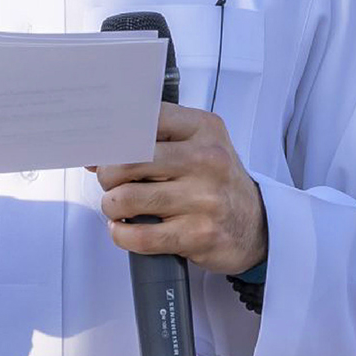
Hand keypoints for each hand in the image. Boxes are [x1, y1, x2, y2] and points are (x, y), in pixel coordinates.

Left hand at [89, 104, 265, 274]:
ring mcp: (204, 198)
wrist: (257, 224)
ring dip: (111, 206)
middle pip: (128, 161)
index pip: (144, 119)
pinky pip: (139, 236)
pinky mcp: (198, 234)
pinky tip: (124, 229)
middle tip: (111, 183)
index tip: (104, 148)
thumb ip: (154, 143)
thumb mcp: (197, 147)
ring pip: (127, 199)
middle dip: (108, 176)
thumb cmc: (218, 183)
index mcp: (204, 129)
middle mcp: (207, 159)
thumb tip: (99, 155)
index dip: (114, 136)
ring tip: (118, 207)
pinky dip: (121, 234)